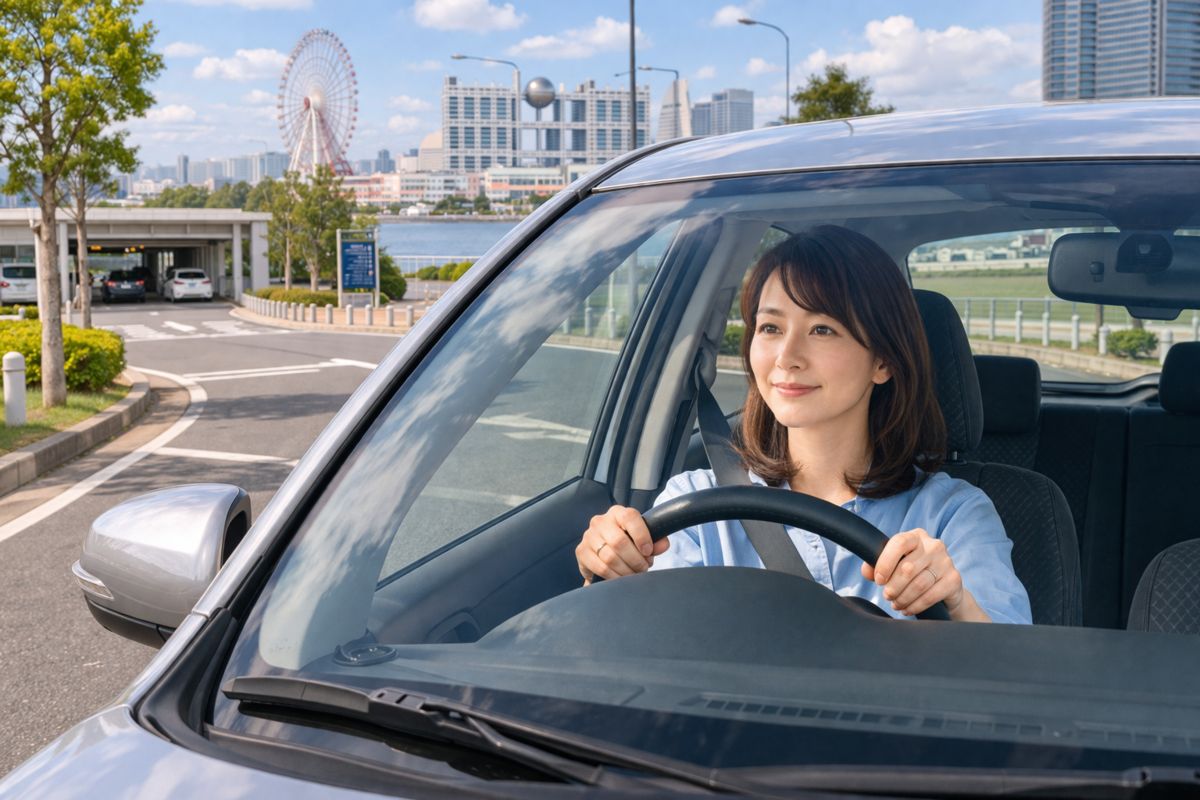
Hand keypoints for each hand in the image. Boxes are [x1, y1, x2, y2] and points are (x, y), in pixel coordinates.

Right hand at [576, 505, 670, 584]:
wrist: (603, 552)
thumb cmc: (627, 543)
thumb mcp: (642, 539)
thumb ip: (655, 541)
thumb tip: (663, 545)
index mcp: (618, 513)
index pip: (630, 517)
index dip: (642, 535)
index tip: (648, 551)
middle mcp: (600, 521)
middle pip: (619, 542)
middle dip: (635, 560)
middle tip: (642, 568)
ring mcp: (588, 536)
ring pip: (610, 557)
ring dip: (626, 570)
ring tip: (633, 574)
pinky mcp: (581, 551)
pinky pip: (600, 567)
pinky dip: (614, 576)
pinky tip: (620, 578)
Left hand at [860, 528, 988, 620]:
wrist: (945, 588)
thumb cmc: (913, 574)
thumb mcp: (895, 565)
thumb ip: (877, 566)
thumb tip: (867, 572)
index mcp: (916, 536)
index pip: (899, 543)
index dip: (885, 562)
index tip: (879, 580)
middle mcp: (934, 545)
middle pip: (907, 568)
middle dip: (893, 586)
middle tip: (887, 596)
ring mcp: (946, 562)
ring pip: (918, 584)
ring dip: (903, 598)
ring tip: (896, 604)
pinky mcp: (954, 579)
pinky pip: (930, 596)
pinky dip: (915, 606)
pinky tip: (907, 609)